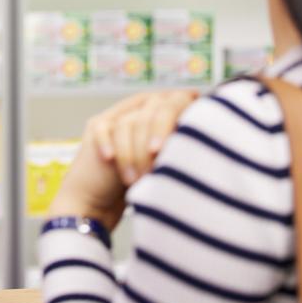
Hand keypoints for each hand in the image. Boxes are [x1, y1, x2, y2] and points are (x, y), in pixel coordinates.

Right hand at [48, 89, 197, 230]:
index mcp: (160, 113)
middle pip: (154, 106)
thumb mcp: (165, 166)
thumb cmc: (138, 187)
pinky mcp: (95, 127)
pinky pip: (107, 131)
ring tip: (138, 180)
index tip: (188, 139)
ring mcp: (115, 117)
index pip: (175, 99)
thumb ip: (178, 149)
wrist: (96, 202)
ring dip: (135, 153)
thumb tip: (206, 144)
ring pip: (130, 123)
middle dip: (159, 133)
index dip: (182, 114)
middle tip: (158, 160)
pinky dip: (114, 150)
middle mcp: (137, 109)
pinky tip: (116, 165)